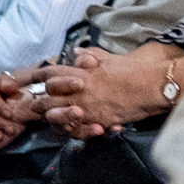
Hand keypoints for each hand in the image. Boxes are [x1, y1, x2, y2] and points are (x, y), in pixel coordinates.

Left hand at [40, 47, 169, 135]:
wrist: (151, 87)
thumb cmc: (132, 71)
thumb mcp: (108, 59)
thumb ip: (90, 56)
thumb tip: (77, 54)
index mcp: (78, 73)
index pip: (49, 72)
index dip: (38, 76)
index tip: (31, 79)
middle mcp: (77, 90)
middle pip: (47, 96)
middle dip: (38, 100)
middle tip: (33, 104)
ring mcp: (85, 106)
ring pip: (56, 115)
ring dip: (52, 116)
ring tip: (48, 117)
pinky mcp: (96, 121)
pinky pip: (75, 129)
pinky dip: (71, 129)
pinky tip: (69, 127)